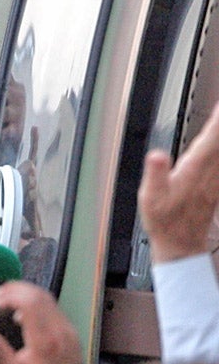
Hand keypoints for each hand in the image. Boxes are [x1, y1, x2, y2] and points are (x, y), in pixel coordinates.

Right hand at [138, 99, 218, 262]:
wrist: (181, 243)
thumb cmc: (164, 220)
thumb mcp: (150, 198)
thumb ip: (155, 174)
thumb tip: (156, 155)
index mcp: (194, 170)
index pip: (211, 138)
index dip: (217, 120)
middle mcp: (210, 172)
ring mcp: (216, 178)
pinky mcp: (217, 183)